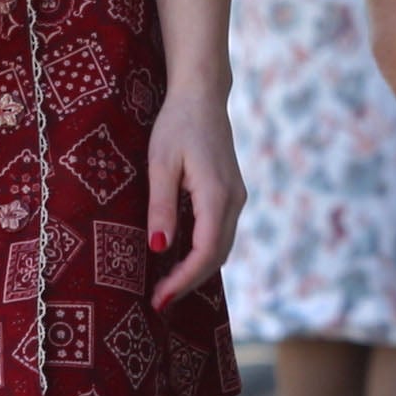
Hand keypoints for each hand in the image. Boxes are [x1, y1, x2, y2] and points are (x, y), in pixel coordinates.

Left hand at [143, 78, 244, 310]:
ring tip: (166, 286)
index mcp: (217, 195)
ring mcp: (237, 197)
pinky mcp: (232, 193)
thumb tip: (160, 248)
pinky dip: (203, 253)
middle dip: (189, 282)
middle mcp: (234, 200)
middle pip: (217, 256)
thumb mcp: (161, 163)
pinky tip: (181, 258)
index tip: (158, 299)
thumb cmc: (177, 124)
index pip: (205, 252)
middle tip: (158, 301)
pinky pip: (221, 233)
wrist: (202, 94)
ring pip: (222, 247)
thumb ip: (161, 206)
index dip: (183, 280)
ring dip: (197, 270)